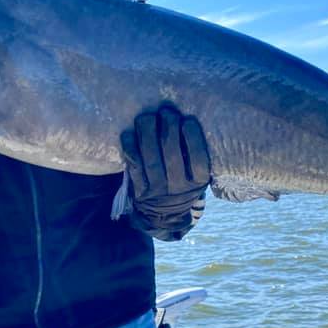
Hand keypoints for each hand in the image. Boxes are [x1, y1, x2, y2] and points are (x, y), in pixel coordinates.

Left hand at [120, 104, 210, 238]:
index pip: (198, 158)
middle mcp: (180, 188)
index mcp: (199, 181)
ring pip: (152, 160)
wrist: (165, 215)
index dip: (192, 137)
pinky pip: (134, 168)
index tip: (187, 119)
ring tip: (146, 117)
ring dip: (147, 135)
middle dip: (169, 128)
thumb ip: (194, 154)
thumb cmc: (183, 182)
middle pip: (173, 155)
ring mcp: (159, 191)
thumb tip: (184, 117)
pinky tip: (128, 134)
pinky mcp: (140, 192)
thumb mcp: (196, 175)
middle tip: (166, 111)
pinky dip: (130, 150)